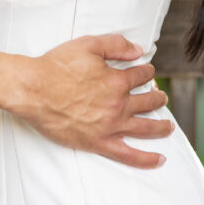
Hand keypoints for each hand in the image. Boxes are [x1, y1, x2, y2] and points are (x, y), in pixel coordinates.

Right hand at [16, 34, 172, 168]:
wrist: (34, 90)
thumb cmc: (57, 66)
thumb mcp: (88, 44)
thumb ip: (115, 44)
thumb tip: (138, 50)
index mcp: (117, 80)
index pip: (141, 75)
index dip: (146, 71)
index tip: (146, 71)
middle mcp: (118, 104)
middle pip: (148, 101)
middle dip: (157, 97)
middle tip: (161, 97)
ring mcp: (110, 126)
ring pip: (145, 128)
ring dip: (161, 126)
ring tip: (169, 126)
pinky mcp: (98, 143)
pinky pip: (128, 155)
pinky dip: (146, 159)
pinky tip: (159, 160)